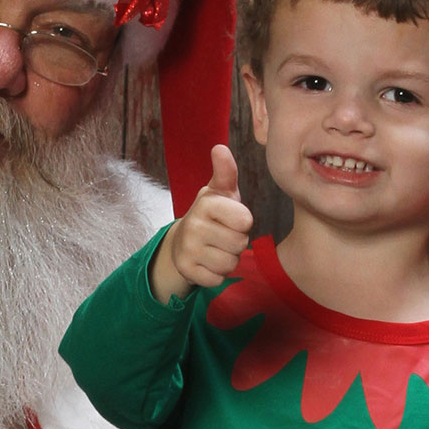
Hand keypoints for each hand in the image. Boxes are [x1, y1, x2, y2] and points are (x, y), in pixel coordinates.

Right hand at [153, 145, 252, 301]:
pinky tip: (208, 263)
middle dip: (236, 242)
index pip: (246, 221)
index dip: (243, 223)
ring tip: (216, 248)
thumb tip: (220, 148)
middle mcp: (193, 226)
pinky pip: (218, 279)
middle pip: (240, 244)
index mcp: (205, 204)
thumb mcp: (220, 192)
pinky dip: (217, 274)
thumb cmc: (211, 214)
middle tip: (222, 235)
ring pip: (230, 264)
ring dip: (229, 259)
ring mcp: (188, 251)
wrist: (182, 241)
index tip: (230, 219)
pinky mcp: (187, 272)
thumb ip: (226, 172)